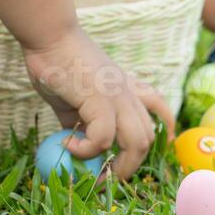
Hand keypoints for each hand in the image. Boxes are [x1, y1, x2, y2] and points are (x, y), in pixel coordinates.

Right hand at [24, 26, 174, 178]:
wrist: (48, 36)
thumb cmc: (55, 61)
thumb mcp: (71, 97)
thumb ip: (78, 119)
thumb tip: (73, 142)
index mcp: (124, 88)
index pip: (158, 106)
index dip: (165, 127)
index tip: (158, 145)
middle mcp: (127, 94)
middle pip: (147, 137)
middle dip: (130, 166)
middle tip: (106, 178)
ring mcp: (117, 97)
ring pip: (137, 142)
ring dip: (118, 166)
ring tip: (94, 173)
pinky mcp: (101, 100)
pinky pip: (103, 138)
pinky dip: (86, 150)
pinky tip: (66, 144)